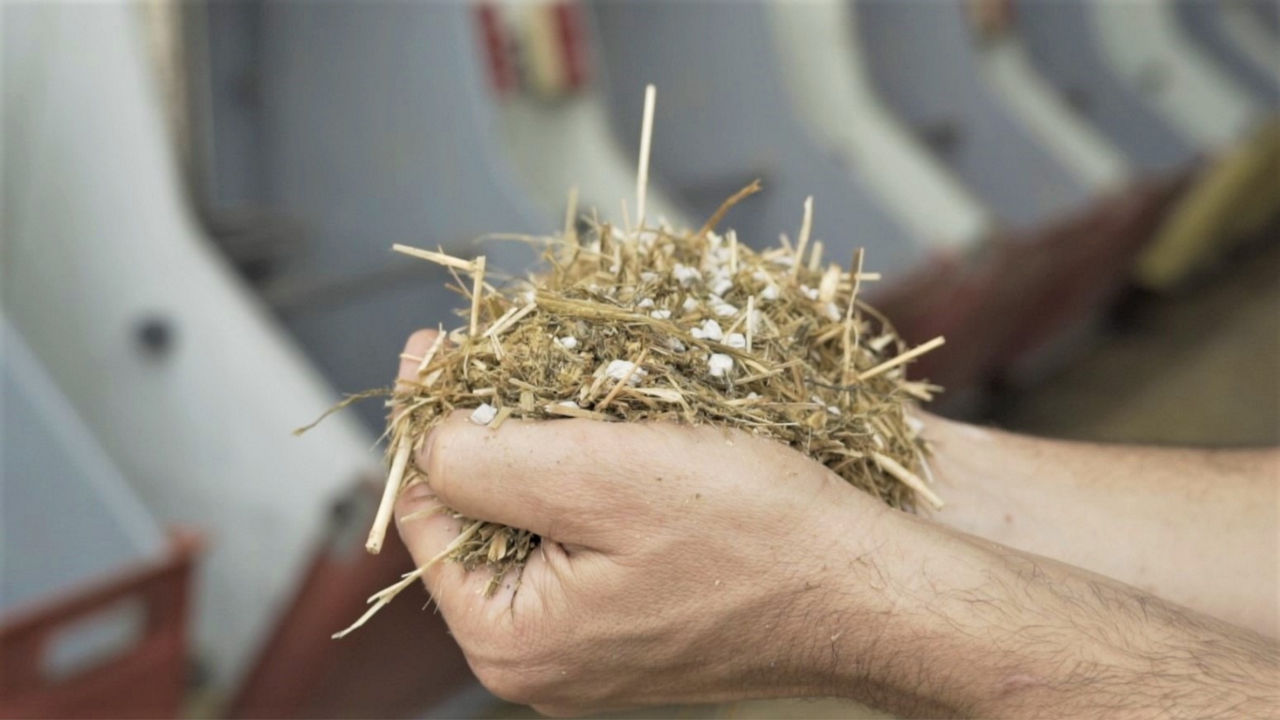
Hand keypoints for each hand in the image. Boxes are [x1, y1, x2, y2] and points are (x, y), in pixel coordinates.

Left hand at [392, 330, 891, 714]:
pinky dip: (599, 472)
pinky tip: (631, 428)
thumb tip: (423, 432)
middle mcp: (541, 654)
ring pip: (539, 514)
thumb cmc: (756, 537)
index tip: (440, 341)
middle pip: (479, 512)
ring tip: (578, 377)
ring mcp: (594, 639)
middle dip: (494, 425)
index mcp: (509, 639)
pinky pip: (591, 531)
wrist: (876, 589)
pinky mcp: (642, 614)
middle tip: (515, 347)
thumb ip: (483, 459)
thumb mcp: (601, 479)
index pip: (424, 508)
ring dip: (551, 439)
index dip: (430, 415)